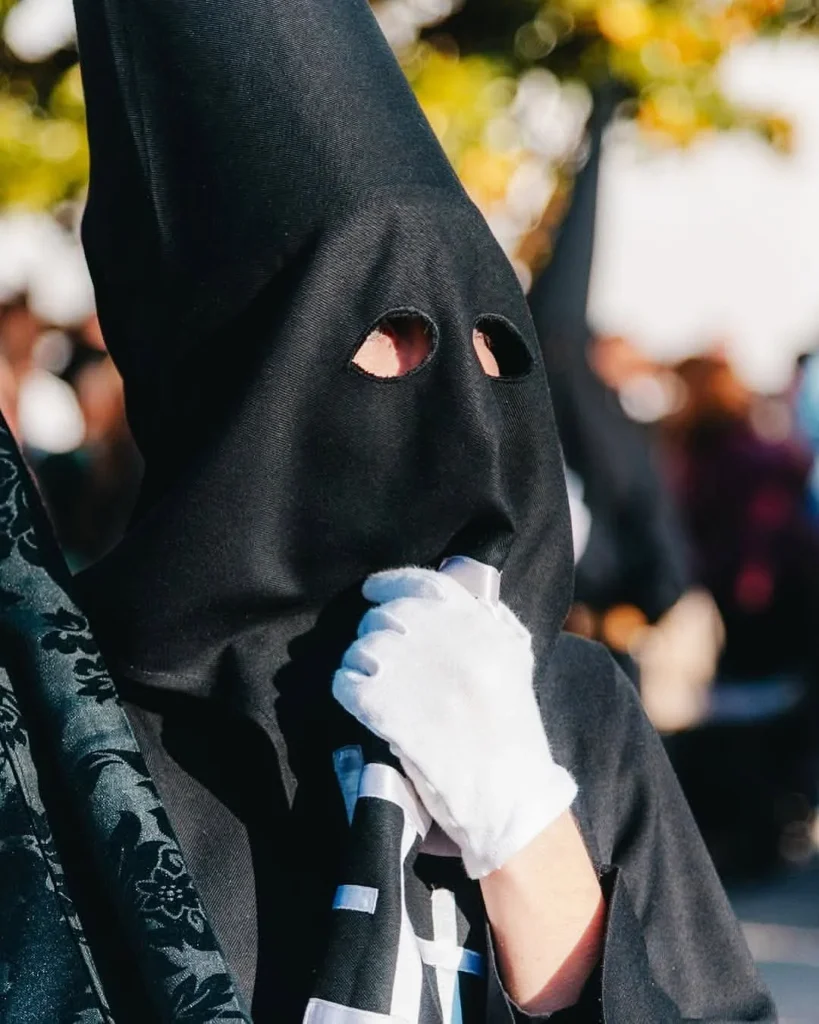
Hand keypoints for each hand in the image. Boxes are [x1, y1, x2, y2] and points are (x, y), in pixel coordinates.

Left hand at [332, 567, 576, 877]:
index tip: (373, 593)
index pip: (423, 583)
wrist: (509, 797)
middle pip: (387, 616)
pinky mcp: (388, 709)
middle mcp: (448, 642)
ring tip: (373, 684)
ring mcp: (415, 674)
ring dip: (360, 663)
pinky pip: (348, 682)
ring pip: (362, 648)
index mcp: (480, 626)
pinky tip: (360, 702)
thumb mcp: (514, 661)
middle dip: (377, 634)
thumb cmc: (513, 733)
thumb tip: (450, 588)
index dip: (390, 585)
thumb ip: (487, 621)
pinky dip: (348, 689)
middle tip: (382, 658)